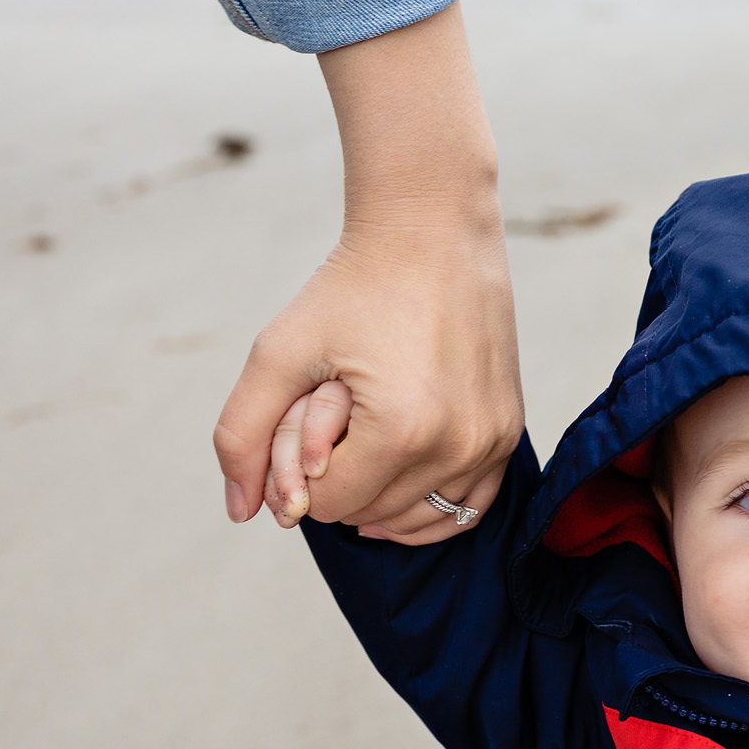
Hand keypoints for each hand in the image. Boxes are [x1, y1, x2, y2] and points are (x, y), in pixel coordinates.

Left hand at [228, 219, 520, 541]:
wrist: (433, 232)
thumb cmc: (352, 286)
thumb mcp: (277, 352)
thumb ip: (240, 436)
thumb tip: (241, 513)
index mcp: (400, 431)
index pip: (327, 504)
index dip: (298, 470)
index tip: (303, 417)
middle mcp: (456, 445)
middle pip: (371, 513)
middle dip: (340, 479)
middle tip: (334, 420)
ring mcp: (491, 440)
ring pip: (419, 517)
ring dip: (381, 495)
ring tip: (361, 449)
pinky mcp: (508, 430)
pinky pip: (471, 503)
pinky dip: (432, 506)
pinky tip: (400, 487)